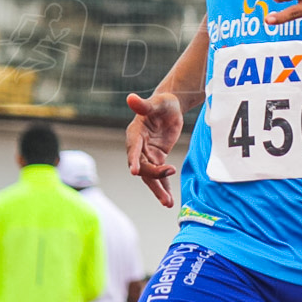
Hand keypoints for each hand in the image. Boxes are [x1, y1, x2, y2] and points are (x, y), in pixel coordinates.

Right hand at [126, 93, 183, 207]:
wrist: (170, 107)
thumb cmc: (163, 102)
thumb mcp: (157, 101)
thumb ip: (144, 104)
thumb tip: (130, 98)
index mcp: (135, 134)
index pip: (133, 149)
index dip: (134, 159)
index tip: (135, 171)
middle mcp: (138, 147)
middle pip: (143, 167)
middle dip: (153, 179)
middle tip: (165, 194)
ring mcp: (148, 154)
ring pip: (150, 175)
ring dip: (158, 189)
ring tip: (168, 203)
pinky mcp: (157, 158)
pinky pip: (160, 175)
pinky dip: (164, 186)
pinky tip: (169, 201)